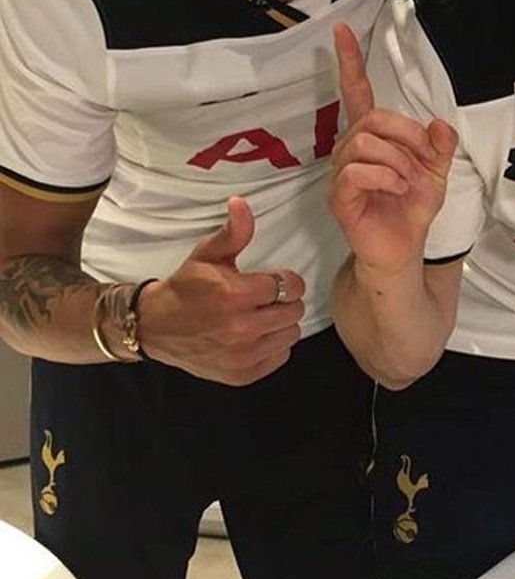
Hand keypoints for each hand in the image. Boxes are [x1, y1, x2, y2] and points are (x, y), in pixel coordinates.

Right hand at [138, 196, 305, 385]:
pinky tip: (255, 336)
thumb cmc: (186, 287)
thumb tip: (241, 203)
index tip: (273, 281)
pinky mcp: (243, 374)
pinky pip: (280, 357)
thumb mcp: (207, 254)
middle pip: (294, 311)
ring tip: (261, 317)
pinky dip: (273, 346)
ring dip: (281, 324)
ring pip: (291, 335)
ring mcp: (243, 355)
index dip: (285, 280)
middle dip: (284, 301)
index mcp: (236, 295)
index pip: (290, 286)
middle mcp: (242, 328)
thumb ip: (233, 232)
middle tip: (265, 299)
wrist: (156, 327)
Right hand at [329, 24, 455, 275]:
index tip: (341, 30)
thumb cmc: (413, 209)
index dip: (349, 63)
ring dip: (397, 160)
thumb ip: (440, 146)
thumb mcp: (438, 173)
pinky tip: (398, 189)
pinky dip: (385, 177)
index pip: (357, 93)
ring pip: (364, 143)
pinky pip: (357, 171)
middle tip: (424, 159)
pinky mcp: (339, 197)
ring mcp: (340, 173)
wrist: (404, 250)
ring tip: (409, 181)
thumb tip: (440, 123)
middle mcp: (350, 150)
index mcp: (372, 138)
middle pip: (372, 118)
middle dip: (406, 134)